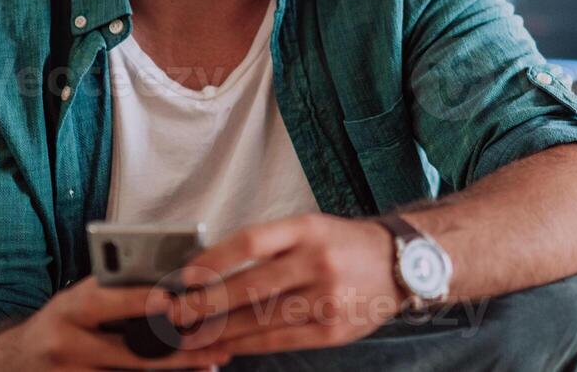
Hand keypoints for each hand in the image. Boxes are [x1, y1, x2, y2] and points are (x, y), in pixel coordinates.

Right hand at [0, 276, 231, 370]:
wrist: (12, 362)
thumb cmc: (62, 320)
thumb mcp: (79, 298)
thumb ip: (117, 292)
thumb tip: (175, 283)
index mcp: (71, 307)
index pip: (111, 302)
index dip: (146, 300)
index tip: (181, 297)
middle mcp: (68, 344)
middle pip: (131, 349)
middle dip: (178, 345)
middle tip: (218, 340)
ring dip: (178, 367)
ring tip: (214, 358)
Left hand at [171, 213, 406, 355]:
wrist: (401, 263)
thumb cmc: (345, 244)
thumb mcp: (312, 228)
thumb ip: (271, 245)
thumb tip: (212, 269)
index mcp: (309, 228)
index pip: (251, 240)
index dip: (213, 260)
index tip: (184, 277)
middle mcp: (318, 261)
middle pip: (251, 286)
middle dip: (205, 304)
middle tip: (174, 315)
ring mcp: (328, 298)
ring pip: (261, 319)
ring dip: (218, 332)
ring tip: (188, 338)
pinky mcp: (333, 330)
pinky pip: (281, 340)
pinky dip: (248, 346)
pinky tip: (225, 347)